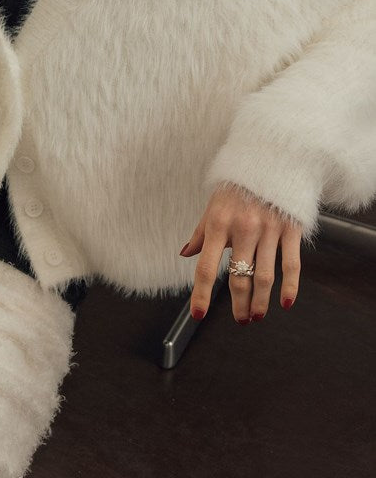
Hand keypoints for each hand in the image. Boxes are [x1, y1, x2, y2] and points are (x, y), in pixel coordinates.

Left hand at [179, 182, 301, 323]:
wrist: (271, 158)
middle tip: (240, 320)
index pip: (206, 267)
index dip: (201, 294)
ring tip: (256, 315)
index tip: (198, 314)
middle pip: (238, 277)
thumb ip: (201, 233)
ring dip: (260, 302)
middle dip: (238, 304)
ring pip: (264, 276)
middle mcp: (243, 228)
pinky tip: (285, 303)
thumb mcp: (213, 205)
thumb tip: (186, 254)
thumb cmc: (238, 184)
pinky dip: (289, 288)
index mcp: (218, 223)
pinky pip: (290, 265)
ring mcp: (268, 230)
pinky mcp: (290, 229)